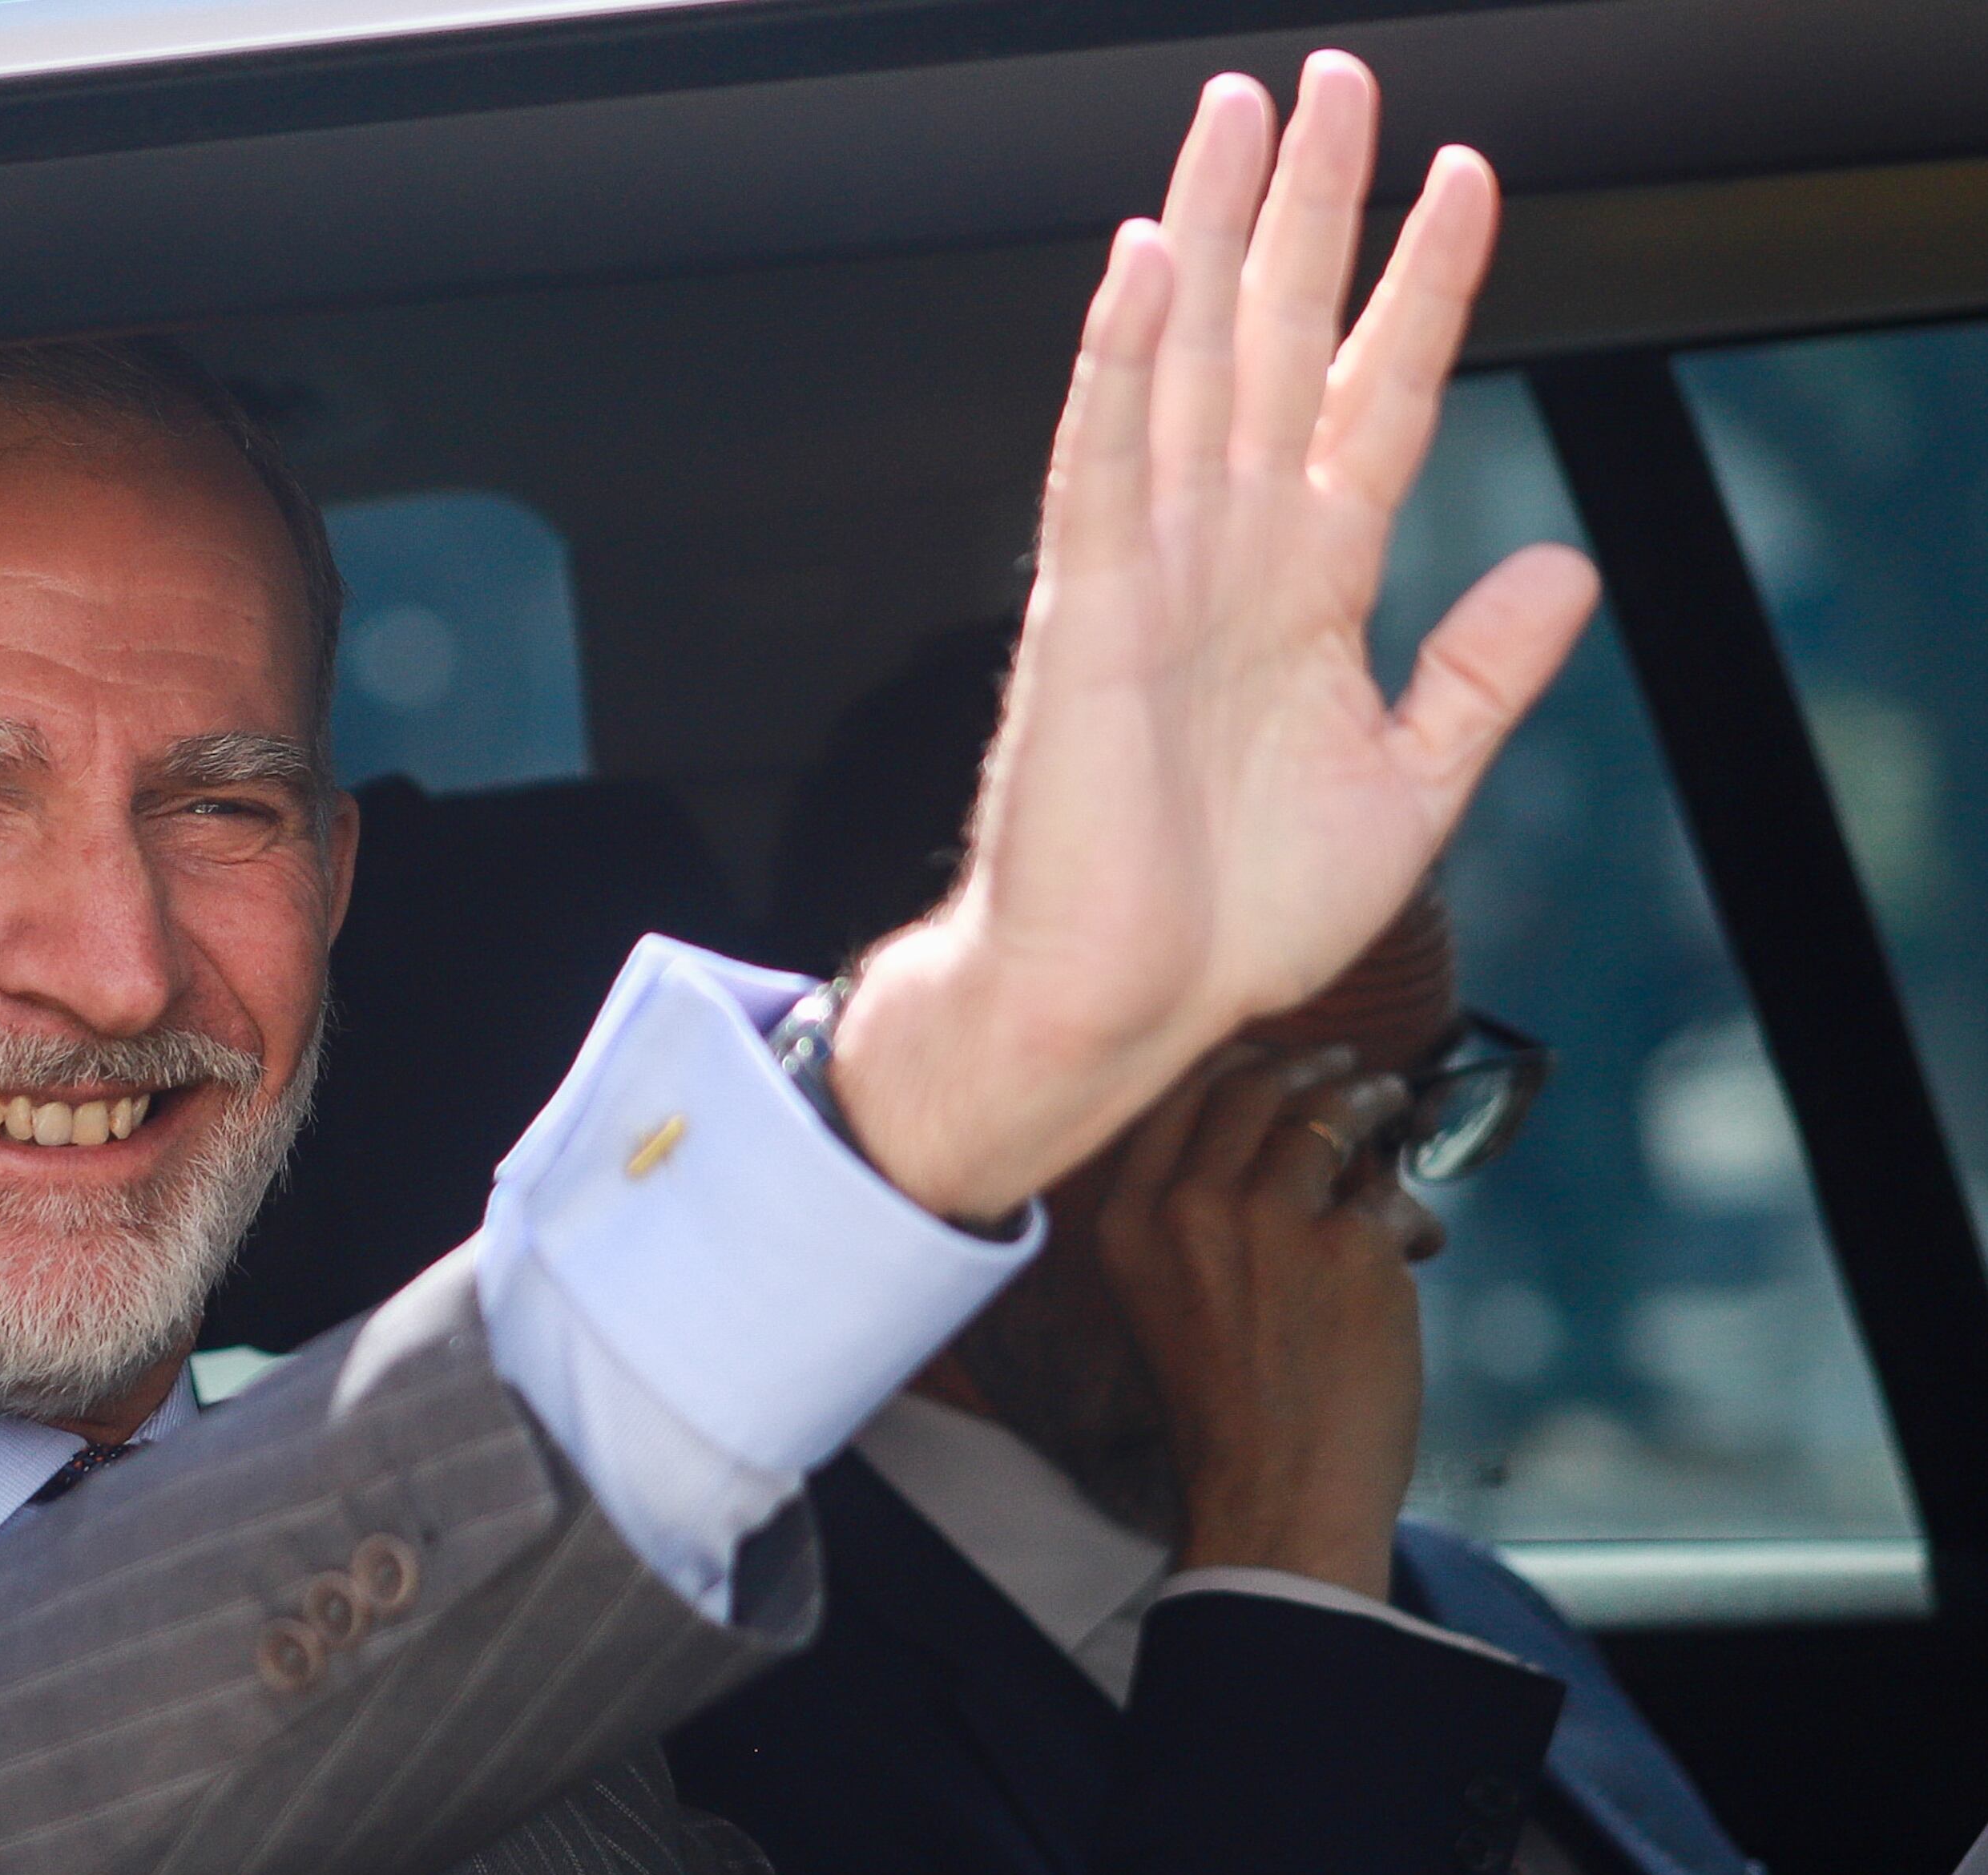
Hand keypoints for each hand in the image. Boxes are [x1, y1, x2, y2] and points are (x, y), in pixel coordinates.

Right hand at [832, 54, 1599, 1223]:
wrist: (1124, 1005)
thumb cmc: (1233, 915)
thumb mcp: (1408, 785)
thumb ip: (1480, 673)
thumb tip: (1567, 564)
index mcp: (1308, 586)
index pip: (1376, 399)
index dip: (1422, 290)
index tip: (1469, 179)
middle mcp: (1229, 554)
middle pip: (1273, 344)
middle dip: (1306, 211)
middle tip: (1329, 83)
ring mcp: (1152, 574)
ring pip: (1183, 370)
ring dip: (1207, 237)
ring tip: (1231, 116)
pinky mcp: (1083, 616)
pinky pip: (1098, 470)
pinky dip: (1116, 368)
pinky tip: (1141, 268)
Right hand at [1096, 1047, 1435, 1596]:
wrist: (1272, 1499)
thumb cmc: (1222, 1411)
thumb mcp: (1162, 1298)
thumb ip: (1190, 1216)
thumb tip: (1281, 1141)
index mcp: (1130, 1220)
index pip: (1176, 1098)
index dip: (1234, 1065)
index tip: (1273, 1060)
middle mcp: (1189, 1206)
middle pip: (1251, 1089)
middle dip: (1308, 1065)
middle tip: (1345, 1065)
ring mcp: (1271, 1221)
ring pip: (1328, 1116)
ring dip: (1371, 1101)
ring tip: (1393, 1105)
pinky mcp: (1351, 1248)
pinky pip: (1390, 1198)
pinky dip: (1412, 1217)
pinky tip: (1422, 1244)